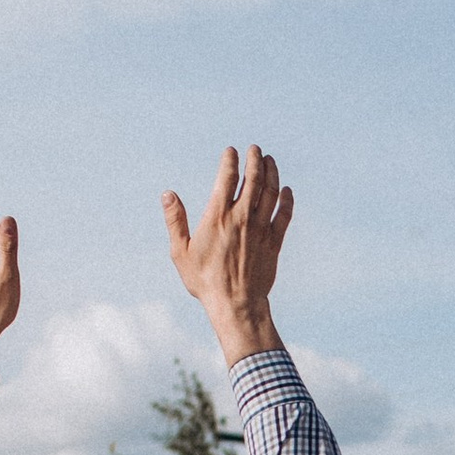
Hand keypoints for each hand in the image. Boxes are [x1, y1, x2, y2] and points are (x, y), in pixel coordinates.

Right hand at [163, 148, 289, 363]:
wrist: (235, 304)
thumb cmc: (205, 280)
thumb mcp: (181, 252)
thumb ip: (175, 221)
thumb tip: (168, 195)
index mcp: (218, 217)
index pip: (227, 178)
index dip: (230, 161)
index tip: (231, 151)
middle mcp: (242, 218)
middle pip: (253, 179)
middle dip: (255, 160)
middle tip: (255, 149)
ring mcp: (261, 229)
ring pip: (271, 193)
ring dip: (272, 174)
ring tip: (270, 161)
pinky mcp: (274, 242)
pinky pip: (284, 215)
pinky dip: (286, 200)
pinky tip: (286, 191)